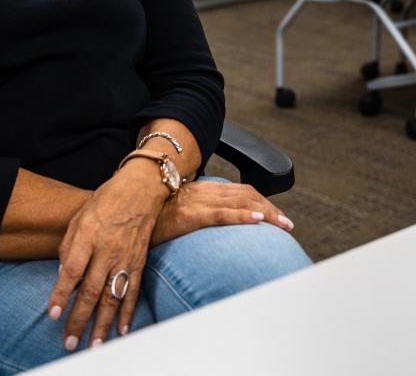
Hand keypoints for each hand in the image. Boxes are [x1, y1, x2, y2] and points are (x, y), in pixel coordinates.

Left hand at [45, 161, 167, 348]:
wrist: (142, 188)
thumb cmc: (106, 199)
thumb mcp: (80, 216)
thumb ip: (69, 246)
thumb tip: (64, 274)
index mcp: (89, 235)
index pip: (72, 271)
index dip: (61, 294)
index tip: (53, 314)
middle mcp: (108, 249)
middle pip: (91, 291)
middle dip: (79, 319)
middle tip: (69, 341)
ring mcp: (126, 258)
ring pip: (113, 297)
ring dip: (103, 324)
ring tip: (95, 344)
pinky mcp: (140, 262)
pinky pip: (133, 291)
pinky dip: (127, 312)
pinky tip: (121, 329)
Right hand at [151, 179, 293, 246]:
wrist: (129, 213)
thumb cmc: (151, 216)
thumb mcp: (178, 211)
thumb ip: (196, 211)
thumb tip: (211, 222)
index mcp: (203, 190)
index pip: (241, 192)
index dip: (262, 202)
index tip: (275, 216)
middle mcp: (204, 191)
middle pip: (246, 196)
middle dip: (270, 209)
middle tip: (287, 224)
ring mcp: (198, 201)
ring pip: (240, 203)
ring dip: (266, 213)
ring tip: (282, 225)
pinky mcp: (191, 215)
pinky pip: (221, 214)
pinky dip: (243, 217)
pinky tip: (258, 222)